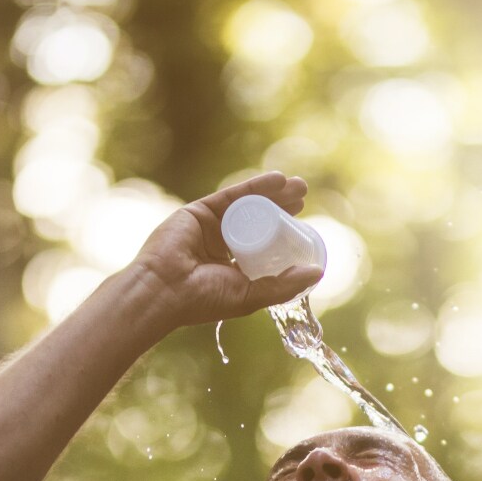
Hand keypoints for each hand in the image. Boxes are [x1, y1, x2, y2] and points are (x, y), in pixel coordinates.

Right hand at [128, 172, 321, 335]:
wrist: (164, 290)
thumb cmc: (203, 300)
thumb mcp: (250, 295)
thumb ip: (282, 285)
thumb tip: (318, 272)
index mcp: (233, 266)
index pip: (263, 244)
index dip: (283, 232)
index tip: (303, 223)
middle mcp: (222, 243)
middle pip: (258, 219)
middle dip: (281, 206)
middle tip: (304, 196)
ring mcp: (211, 226)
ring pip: (247, 205)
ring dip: (273, 193)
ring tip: (298, 186)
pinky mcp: (200, 211)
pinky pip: (232, 195)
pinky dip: (255, 187)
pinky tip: (276, 180)